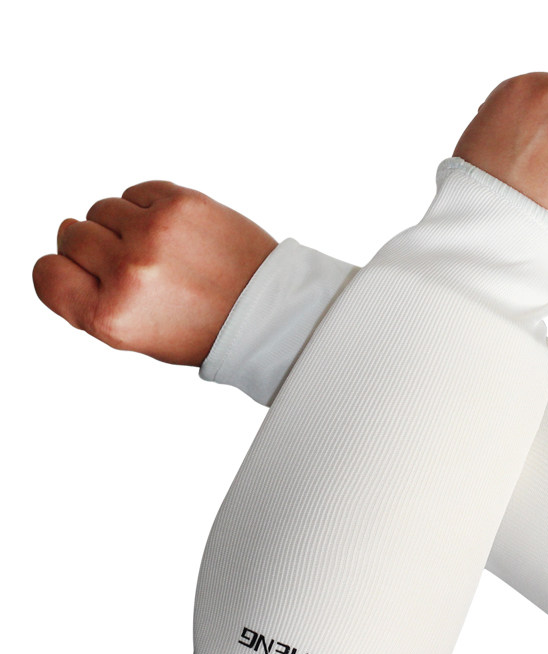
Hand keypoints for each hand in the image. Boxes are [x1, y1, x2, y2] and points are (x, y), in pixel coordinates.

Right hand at [32, 182, 276, 365]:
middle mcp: (128, 273)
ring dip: (123, 224)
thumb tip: (65, 241)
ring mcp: (155, 234)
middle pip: (72, 235)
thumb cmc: (206, 329)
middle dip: (97, 248)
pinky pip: (137, 192)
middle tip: (136, 266)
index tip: (84, 275)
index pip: (47, 275)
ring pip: (102, 208)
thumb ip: (94, 300)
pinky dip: (147, 207)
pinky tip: (174, 232)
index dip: (64, 272)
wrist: (269, 311)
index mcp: (111, 317)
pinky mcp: (182, 203)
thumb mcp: (138, 336)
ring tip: (161, 250)